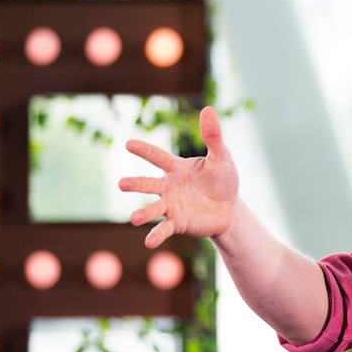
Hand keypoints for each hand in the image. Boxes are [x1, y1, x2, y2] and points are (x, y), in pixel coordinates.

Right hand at [118, 106, 238, 247]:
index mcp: (176, 168)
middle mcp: (169, 186)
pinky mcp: (177, 223)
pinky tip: (148, 242)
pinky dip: (156, 235)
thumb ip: (213, 136)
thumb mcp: (222, 157)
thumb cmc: (223, 180)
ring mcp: (171, 205)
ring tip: (133, 218)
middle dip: (135, 184)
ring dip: (142, 213)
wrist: (229, 209)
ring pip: (153, 208)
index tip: (128, 144)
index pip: (158, 157)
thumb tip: (209, 108)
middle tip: (121, 184)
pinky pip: (164, 229)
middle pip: (148, 184)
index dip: (144, 151)